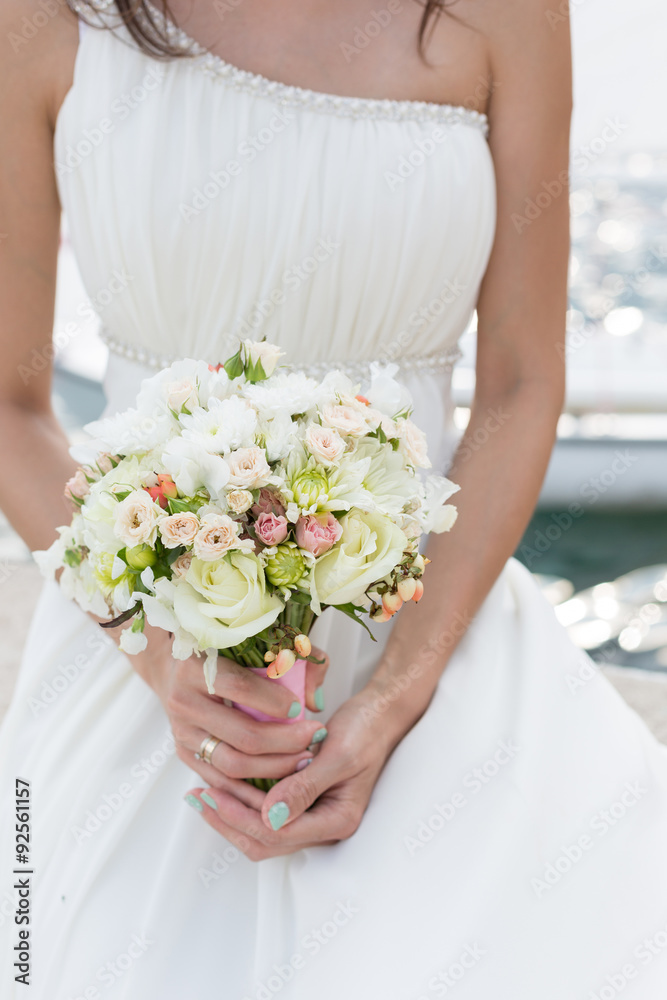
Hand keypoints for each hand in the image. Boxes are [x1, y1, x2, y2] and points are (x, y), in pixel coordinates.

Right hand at [117, 621, 330, 787]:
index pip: (240, 687)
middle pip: (242, 735)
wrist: (180, 669)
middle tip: (314, 737)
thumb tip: (315, 702)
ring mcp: (182, 732)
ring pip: (233, 764)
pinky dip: (253, 786)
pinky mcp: (185, 754)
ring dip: (275, 767)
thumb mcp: (258, 644)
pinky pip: (222, 781)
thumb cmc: (227, 654)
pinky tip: (281, 780)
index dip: (275, 701)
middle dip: (286, 742)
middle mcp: (184, 701)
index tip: (302, 708)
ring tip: (304, 759)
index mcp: (197, 665)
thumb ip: (296, 659)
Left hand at [184, 679, 414, 859]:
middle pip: (265, 840)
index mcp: (337, 821)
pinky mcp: (305, 803)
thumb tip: (270, 816)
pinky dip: (242, 802)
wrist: (380, 714)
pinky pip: (267, 813)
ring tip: (201, 791)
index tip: (211, 792)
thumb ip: (305, 786)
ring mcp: (314, 817)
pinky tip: (222, 784)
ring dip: (231, 812)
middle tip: (197, 794)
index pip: (277, 834)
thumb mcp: (338, 753)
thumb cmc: (365, 729)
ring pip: (262, 830)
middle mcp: (324, 827)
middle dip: (228, 818)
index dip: (239, 816)